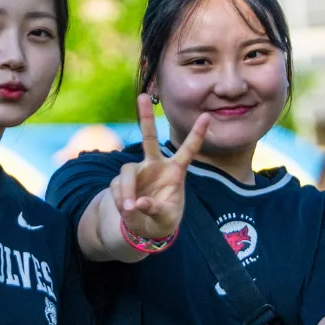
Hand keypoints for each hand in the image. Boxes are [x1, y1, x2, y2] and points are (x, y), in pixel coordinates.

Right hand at [109, 94, 208, 239]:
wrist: (143, 227)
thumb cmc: (162, 219)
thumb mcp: (166, 219)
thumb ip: (154, 210)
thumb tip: (137, 202)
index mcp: (175, 172)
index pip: (188, 151)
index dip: (197, 134)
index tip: (207, 116)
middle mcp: (155, 165)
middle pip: (149, 139)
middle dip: (145, 118)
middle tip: (142, 97)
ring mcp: (137, 171)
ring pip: (127, 172)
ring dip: (126, 190)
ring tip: (130, 208)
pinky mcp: (122, 181)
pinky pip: (117, 187)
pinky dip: (121, 199)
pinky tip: (127, 210)